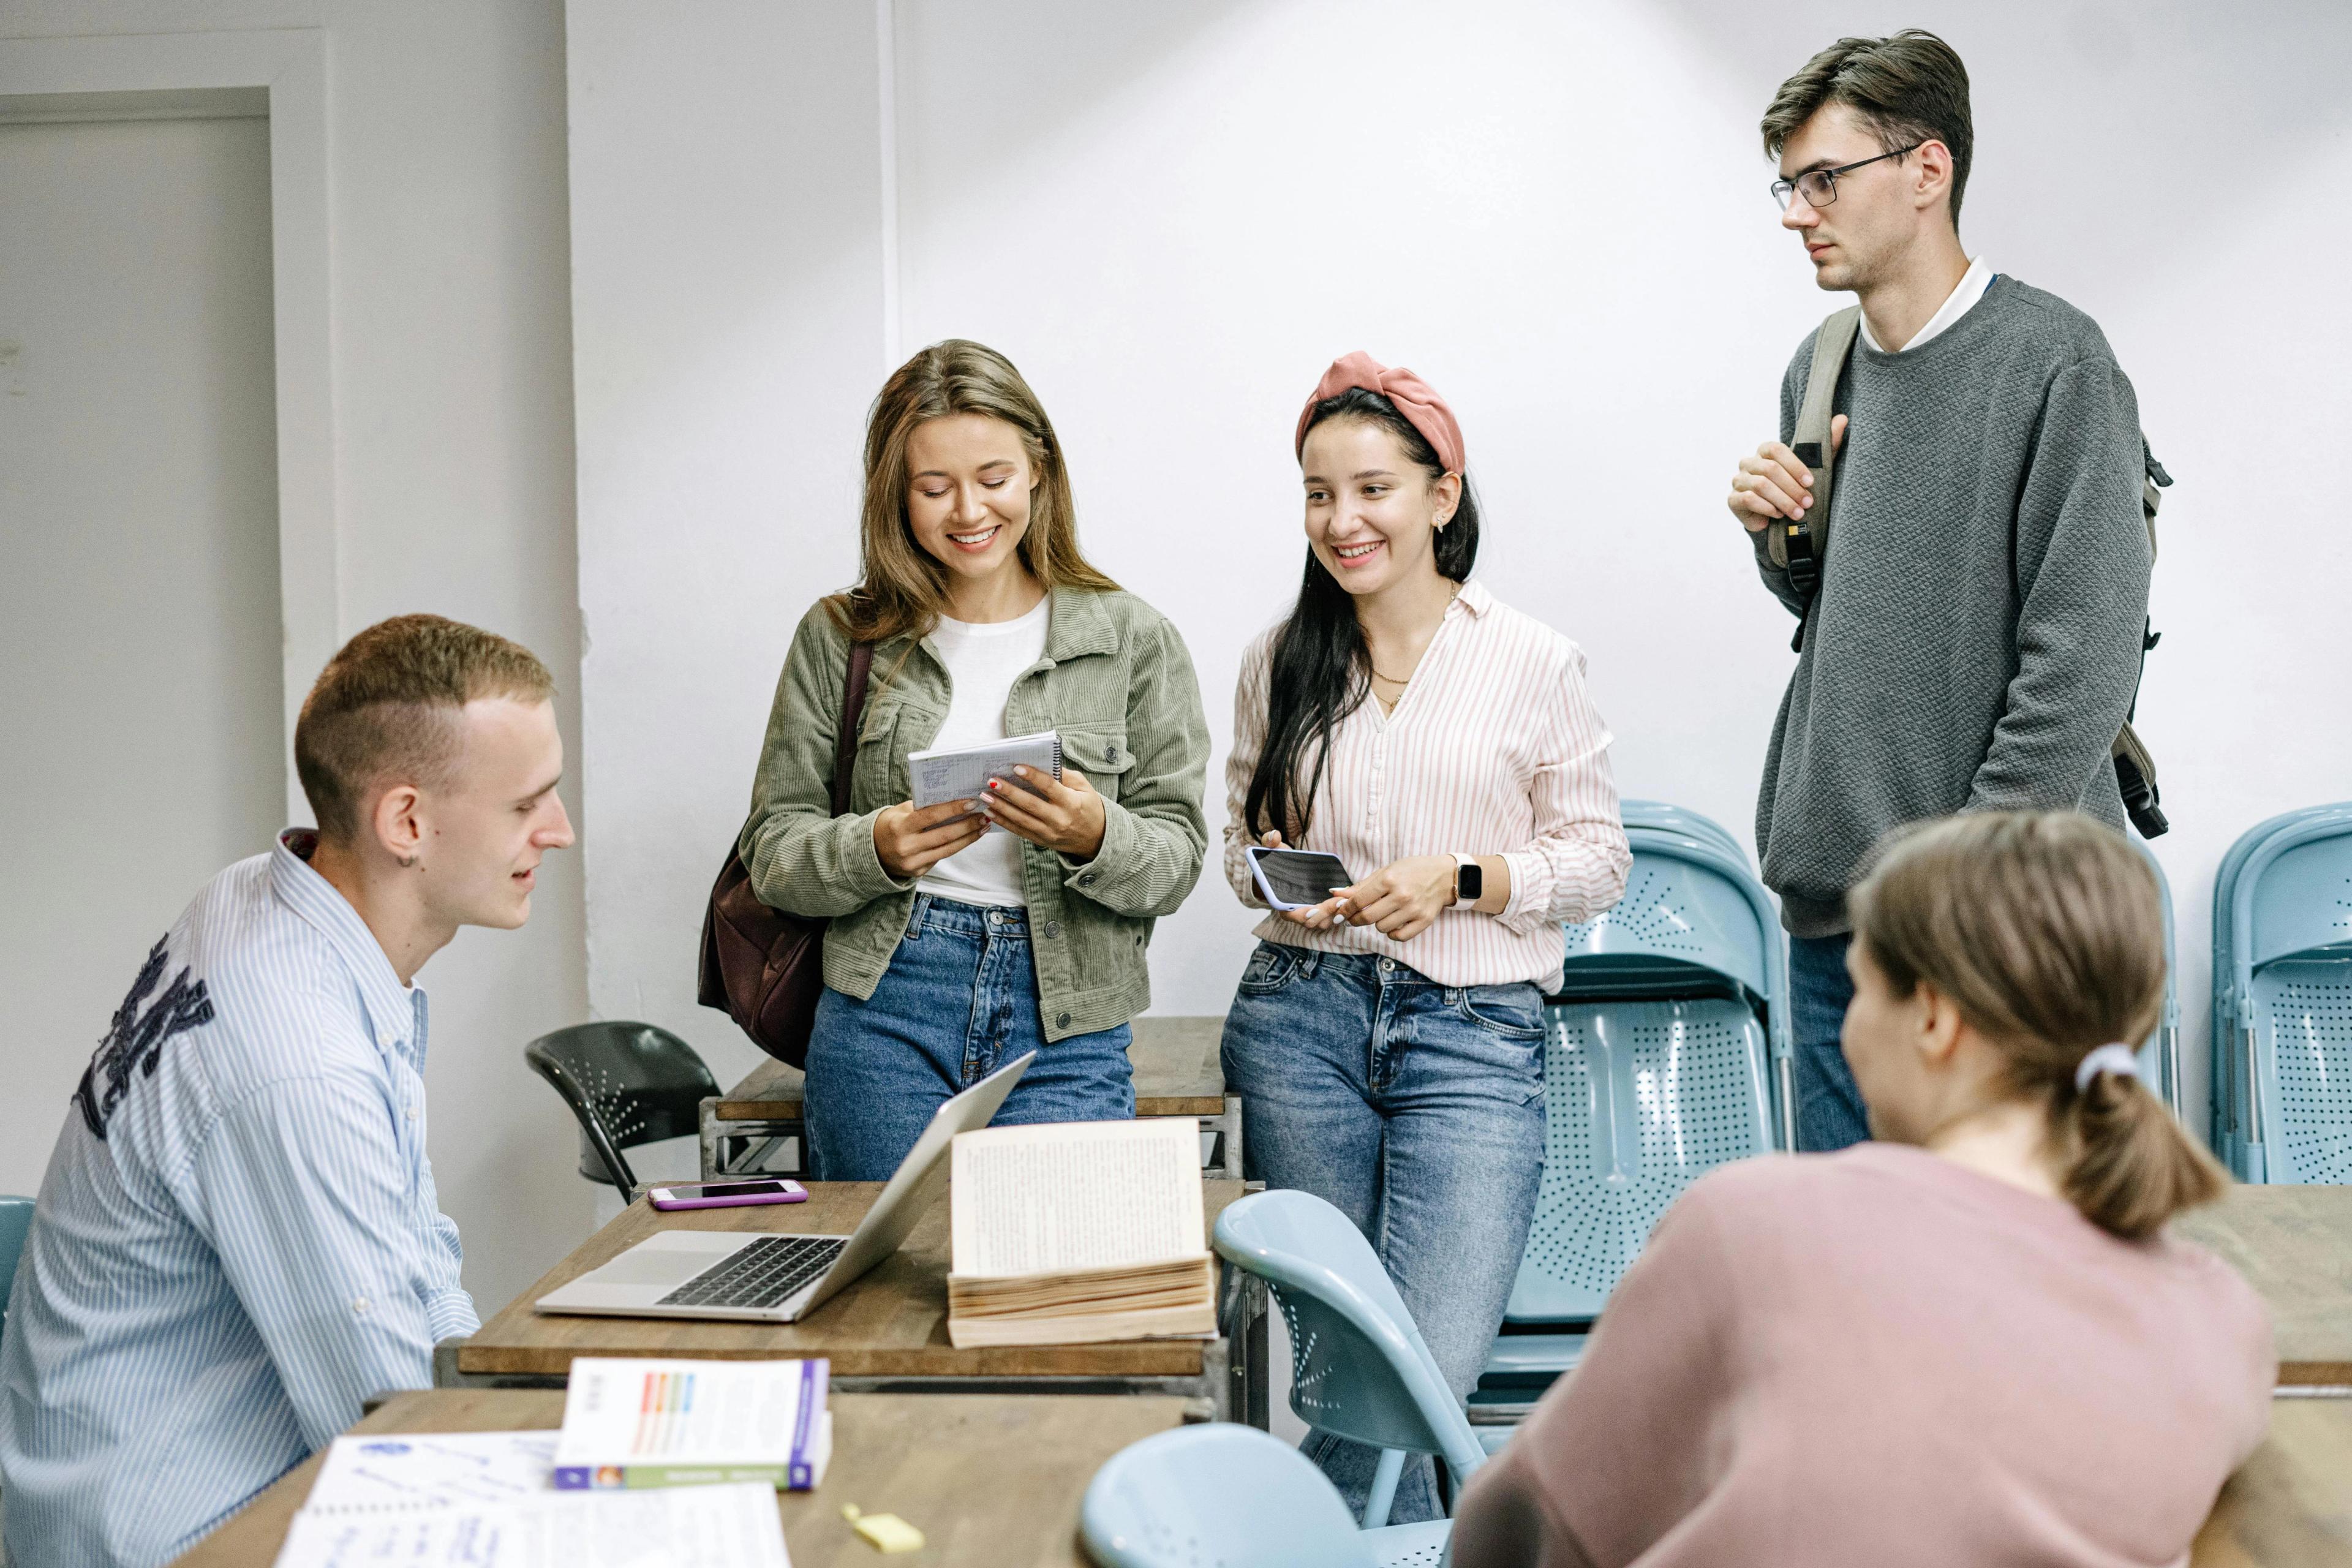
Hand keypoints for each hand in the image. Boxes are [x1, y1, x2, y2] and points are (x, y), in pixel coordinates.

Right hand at [873, 798, 985, 879]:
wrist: (871, 852)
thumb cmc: (890, 825)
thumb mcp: (899, 812)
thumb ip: (922, 807)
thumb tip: (951, 798)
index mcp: (900, 827)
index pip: (930, 816)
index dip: (953, 809)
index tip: (971, 802)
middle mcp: (906, 847)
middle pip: (944, 835)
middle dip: (968, 824)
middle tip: (985, 814)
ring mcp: (913, 863)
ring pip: (948, 849)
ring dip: (969, 837)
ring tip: (983, 826)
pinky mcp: (918, 872)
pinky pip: (942, 857)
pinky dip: (958, 846)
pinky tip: (969, 837)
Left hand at [980, 765, 1106, 858]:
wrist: (1096, 838)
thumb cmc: (1089, 807)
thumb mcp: (1084, 787)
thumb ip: (1065, 776)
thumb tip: (1043, 763)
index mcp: (1071, 803)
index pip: (1050, 787)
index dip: (1033, 776)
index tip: (1016, 767)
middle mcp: (1059, 819)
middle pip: (1031, 805)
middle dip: (1009, 793)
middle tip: (992, 781)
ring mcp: (1049, 833)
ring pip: (1021, 820)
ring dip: (1001, 808)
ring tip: (985, 796)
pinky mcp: (1041, 841)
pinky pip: (1019, 831)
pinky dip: (1003, 822)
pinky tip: (990, 812)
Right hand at [1257, 830, 1351, 930]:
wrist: (1283, 872)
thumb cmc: (1276, 863)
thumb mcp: (1271, 849)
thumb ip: (1270, 841)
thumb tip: (1274, 835)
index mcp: (1280, 903)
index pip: (1291, 915)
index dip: (1303, 915)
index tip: (1314, 909)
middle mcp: (1295, 912)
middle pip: (1312, 922)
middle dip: (1326, 913)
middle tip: (1340, 901)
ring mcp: (1309, 913)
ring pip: (1323, 922)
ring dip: (1335, 914)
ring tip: (1346, 901)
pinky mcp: (1320, 911)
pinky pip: (1331, 917)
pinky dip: (1339, 912)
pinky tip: (1348, 899)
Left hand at [1335, 855, 1458, 942]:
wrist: (1444, 876)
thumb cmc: (1412, 871)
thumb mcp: (1386, 871)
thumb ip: (1362, 885)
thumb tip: (1336, 894)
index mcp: (1389, 880)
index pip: (1358, 901)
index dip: (1345, 909)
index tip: (1340, 912)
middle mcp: (1401, 896)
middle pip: (1367, 918)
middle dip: (1356, 919)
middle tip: (1354, 917)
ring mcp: (1413, 910)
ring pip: (1381, 928)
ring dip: (1377, 923)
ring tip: (1384, 913)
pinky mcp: (1424, 921)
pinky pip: (1398, 936)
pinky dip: (1392, 932)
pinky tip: (1394, 921)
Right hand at [1726, 414, 1846, 533]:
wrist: (1776, 517)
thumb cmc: (1795, 488)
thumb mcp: (1814, 467)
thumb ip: (1827, 443)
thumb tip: (1842, 419)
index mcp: (1764, 451)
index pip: (1776, 449)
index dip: (1795, 466)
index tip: (1811, 482)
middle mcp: (1748, 462)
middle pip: (1770, 469)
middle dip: (1792, 488)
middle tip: (1808, 503)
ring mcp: (1738, 480)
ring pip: (1761, 485)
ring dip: (1783, 501)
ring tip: (1798, 512)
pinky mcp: (1733, 499)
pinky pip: (1749, 499)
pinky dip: (1768, 508)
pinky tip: (1779, 515)